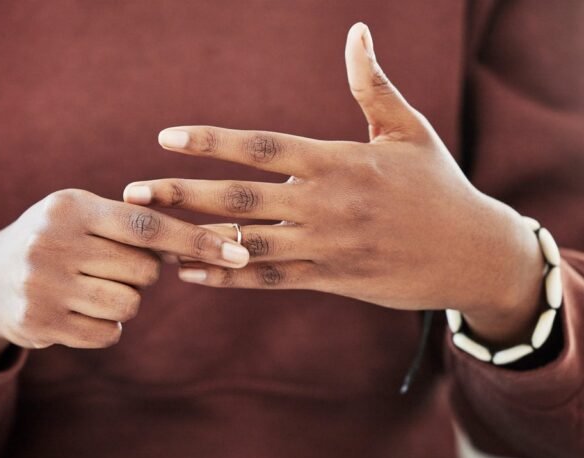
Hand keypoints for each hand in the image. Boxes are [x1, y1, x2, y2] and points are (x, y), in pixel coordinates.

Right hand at [0, 189, 249, 370]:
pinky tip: (79, 310)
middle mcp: (52, 243)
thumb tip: (203, 242)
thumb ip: (133, 222)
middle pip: (144, 270)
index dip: (196, 239)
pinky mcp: (39, 323)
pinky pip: (108, 332)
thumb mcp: (82, 216)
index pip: (147, 224)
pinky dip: (105, 325)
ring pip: (128, 304)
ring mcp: (42, 285)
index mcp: (70, 207)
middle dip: (143, 273)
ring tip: (94, 288)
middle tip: (113, 267)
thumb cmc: (56, 241)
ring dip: (125, 301)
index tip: (240, 253)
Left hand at [124, 23, 545, 346]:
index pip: (262, 147)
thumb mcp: (407, 130)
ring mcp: (325, 246)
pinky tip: (189, 274)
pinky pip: (268, 280)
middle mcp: (325, 204)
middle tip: (132, 193)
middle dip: (182, 194)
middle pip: (240, 198)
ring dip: (194, 240)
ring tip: (149, 237)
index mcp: (338, 161)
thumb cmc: (438, 186)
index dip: (211, 142)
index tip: (166, 138)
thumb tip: (357, 30)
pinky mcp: (330, 280)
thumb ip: (371, 85)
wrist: (471, 253)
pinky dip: (227, 278)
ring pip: (247, 243)